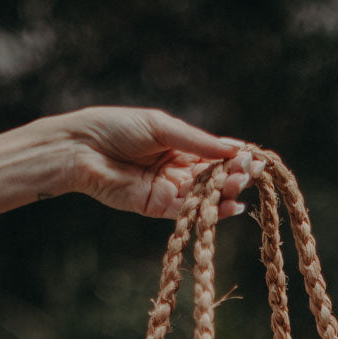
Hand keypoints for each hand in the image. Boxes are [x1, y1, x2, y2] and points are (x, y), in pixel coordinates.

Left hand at [58, 106, 260, 218]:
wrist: (82, 149)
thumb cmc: (117, 128)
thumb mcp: (161, 126)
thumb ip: (196, 141)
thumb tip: (232, 149)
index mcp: (178, 145)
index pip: (213, 152)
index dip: (234, 155)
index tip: (255, 156)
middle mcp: (176, 169)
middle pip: (213, 176)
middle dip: (234, 174)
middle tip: (252, 172)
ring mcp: (167, 189)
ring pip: (204, 195)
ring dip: (226, 192)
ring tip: (243, 186)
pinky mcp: (156, 207)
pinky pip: (188, 211)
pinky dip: (209, 211)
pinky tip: (230, 206)